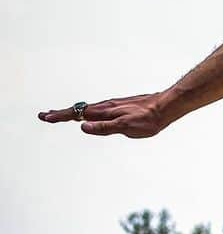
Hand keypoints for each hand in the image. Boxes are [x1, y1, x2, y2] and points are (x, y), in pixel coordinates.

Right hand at [38, 93, 170, 138]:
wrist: (166, 107)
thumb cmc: (148, 119)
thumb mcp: (125, 127)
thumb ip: (104, 128)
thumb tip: (82, 127)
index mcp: (104, 111)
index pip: (77, 114)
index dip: (61, 116)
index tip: (45, 117)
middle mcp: (106, 106)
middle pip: (78, 110)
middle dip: (61, 113)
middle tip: (45, 115)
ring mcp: (113, 106)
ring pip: (88, 109)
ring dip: (72, 112)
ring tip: (60, 115)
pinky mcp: (120, 107)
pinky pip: (98, 109)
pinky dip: (86, 112)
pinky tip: (89, 115)